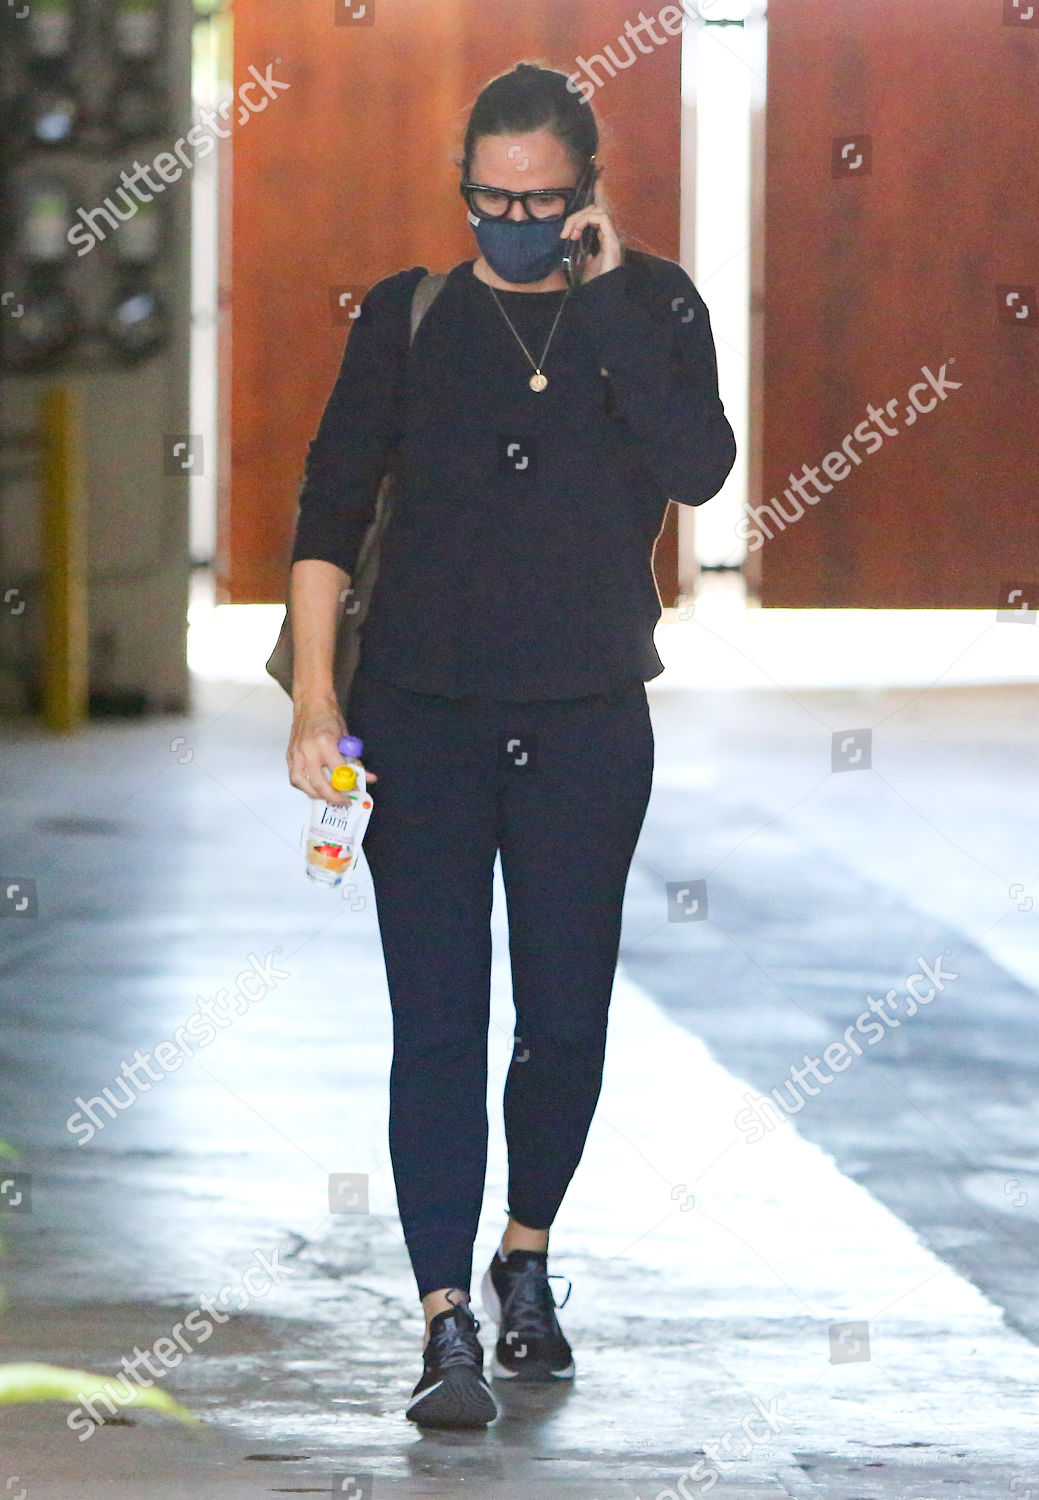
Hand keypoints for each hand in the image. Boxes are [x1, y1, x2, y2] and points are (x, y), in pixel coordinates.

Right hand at [287, 691, 377, 805]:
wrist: (311, 702)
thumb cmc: (329, 716)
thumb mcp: (346, 738)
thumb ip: (353, 760)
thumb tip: (366, 777)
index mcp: (325, 743)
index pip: (338, 772)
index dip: (348, 785)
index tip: (356, 791)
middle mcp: (308, 750)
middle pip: (319, 783)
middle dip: (333, 797)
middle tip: (344, 801)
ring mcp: (296, 753)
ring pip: (303, 784)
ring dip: (316, 795)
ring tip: (328, 798)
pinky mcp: (289, 755)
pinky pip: (295, 777)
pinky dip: (305, 786)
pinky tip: (315, 788)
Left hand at [559, 175, 621, 282]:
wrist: (602, 295)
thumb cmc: (594, 282)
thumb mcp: (583, 264)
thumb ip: (581, 252)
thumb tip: (572, 243)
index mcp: (603, 238)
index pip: (592, 217)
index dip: (576, 220)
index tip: (565, 235)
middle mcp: (609, 235)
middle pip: (594, 210)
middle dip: (576, 217)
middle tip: (565, 233)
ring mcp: (612, 237)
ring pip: (598, 211)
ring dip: (580, 217)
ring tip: (571, 233)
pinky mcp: (612, 240)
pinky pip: (602, 218)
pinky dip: (586, 220)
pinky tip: (577, 232)